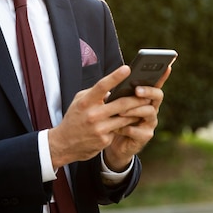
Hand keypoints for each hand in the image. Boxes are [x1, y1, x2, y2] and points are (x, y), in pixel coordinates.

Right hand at [48, 65, 169, 169]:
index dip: (115, 76)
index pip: (102, 86)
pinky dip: (127, 124)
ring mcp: (99, 129)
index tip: (127, 68)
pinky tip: (132, 122)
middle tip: (148, 92)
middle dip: (137, 98)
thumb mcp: (79, 101)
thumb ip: (95, 94)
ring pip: (125, 118)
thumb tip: (115, 89)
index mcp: (85, 102)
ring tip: (146, 106)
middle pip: (121, 103)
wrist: (64, 144)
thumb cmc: (74, 118)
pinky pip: (120, 129)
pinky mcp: (104, 140)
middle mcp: (93, 115)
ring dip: (137, 112)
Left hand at [103, 66, 170, 170]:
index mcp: (146, 97)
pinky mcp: (144, 136)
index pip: (156, 84)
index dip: (163, 76)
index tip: (167, 67)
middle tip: (137, 90)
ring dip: (134, 110)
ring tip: (120, 111)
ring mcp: (150, 123)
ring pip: (148, 112)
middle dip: (148, 91)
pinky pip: (138, 131)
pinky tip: (117, 128)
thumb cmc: (114, 118)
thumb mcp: (115, 103)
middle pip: (157, 96)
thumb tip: (116, 82)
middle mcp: (151, 108)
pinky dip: (127, 129)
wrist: (112, 142)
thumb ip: (119, 94)